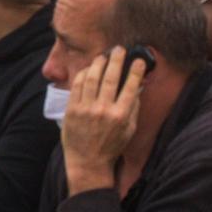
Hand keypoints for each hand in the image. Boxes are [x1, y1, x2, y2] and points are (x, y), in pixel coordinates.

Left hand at [60, 48, 144, 191]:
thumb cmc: (111, 146)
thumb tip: (139, 87)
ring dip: (99, 63)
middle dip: (116, 60)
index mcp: (120, 116)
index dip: (136, 71)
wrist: (88, 162)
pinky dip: (83, 74)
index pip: (130, 87)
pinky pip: (77, 85)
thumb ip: (133, 107)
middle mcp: (103, 110)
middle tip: (119, 49)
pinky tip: (88, 68)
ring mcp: (86, 109)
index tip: (139, 60)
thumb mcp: (129, 130)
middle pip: (110, 77)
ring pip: (92, 77)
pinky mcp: (72, 109)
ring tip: (104, 56)